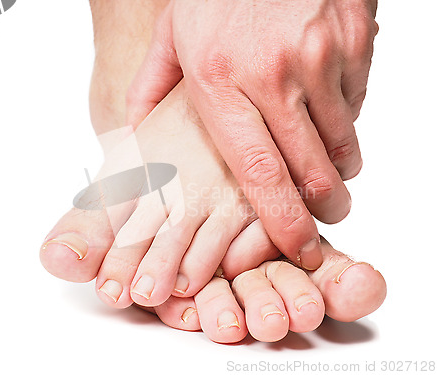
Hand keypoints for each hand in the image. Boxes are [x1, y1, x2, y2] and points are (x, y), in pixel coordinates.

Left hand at [126, 0, 377, 269]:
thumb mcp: (172, 36)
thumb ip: (149, 91)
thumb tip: (134, 138)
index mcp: (221, 81)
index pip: (260, 174)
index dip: (283, 221)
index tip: (298, 246)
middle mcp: (273, 73)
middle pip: (311, 170)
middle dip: (325, 205)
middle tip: (326, 214)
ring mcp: (319, 55)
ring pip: (342, 140)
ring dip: (337, 163)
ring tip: (324, 161)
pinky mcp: (353, 39)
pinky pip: (357, 102)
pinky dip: (345, 118)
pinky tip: (324, 105)